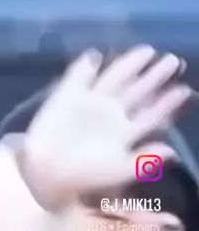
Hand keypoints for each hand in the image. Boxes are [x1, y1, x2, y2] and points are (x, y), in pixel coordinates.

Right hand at [20, 46, 190, 210]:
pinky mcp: (66, 97)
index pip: (150, 115)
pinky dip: (85, 68)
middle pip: (137, 92)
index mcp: (123, 134)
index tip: (185, 91)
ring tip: (147, 51)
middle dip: (155, 77)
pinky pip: (77, 77)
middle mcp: (110, 116)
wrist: (45, 176)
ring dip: (129, 65)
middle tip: (174, 61)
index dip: (167, 103)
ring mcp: (89, 104)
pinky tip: (94, 57)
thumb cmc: (82, 178)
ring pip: (114, 79)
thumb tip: (173, 152)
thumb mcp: (117, 172)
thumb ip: (144, 161)